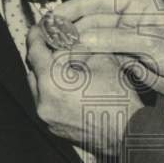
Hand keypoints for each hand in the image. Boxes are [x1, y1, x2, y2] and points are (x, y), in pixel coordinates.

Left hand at [27, 24, 143, 154]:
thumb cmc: (120, 99)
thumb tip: (69, 41)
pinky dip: (54, 92)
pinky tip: (73, 87)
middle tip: (58, 46)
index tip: (38, 28)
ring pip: (38, 87)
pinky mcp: (54, 128)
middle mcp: (44, 102)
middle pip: (33, 70)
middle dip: (44, 57)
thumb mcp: (103, 61)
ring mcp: (47, 118)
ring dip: (48, 76)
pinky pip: (46, 103)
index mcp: (53, 82)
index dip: (36, 36)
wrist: (130, 134)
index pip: (34, 51)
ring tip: (69, 68)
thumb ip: (80, 49)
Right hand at [55, 0, 163, 111]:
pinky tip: (72, 59)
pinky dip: (87, 53)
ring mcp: (130, 33)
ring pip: (95, 34)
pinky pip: (102, 49)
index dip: (76, 7)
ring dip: (77, 41)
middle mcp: (133, 14)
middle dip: (72, 26)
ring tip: (55, 48)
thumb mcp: (150, 44)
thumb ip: (116, 39)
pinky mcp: (128, 52)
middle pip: (94, 16)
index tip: (55, 15)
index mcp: (142, 2)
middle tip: (50, 35)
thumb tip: (83, 37)